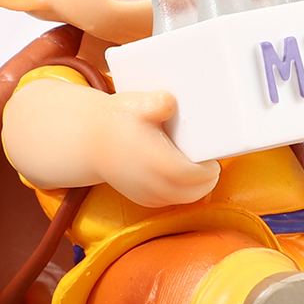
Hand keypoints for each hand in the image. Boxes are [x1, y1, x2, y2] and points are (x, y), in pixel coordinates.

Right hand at [4, 78, 218, 206]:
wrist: (89, 141)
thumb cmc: (116, 120)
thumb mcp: (135, 104)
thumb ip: (156, 103)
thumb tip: (170, 102)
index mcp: (158, 164)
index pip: (197, 176)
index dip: (210, 169)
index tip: (214, 157)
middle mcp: (153, 184)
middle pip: (196, 192)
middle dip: (208, 179)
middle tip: (211, 162)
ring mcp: (147, 195)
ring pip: (184, 199)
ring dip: (196, 187)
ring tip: (199, 168)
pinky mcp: (142, 199)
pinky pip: (170, 201)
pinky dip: (181, 191)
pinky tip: (182, 175)